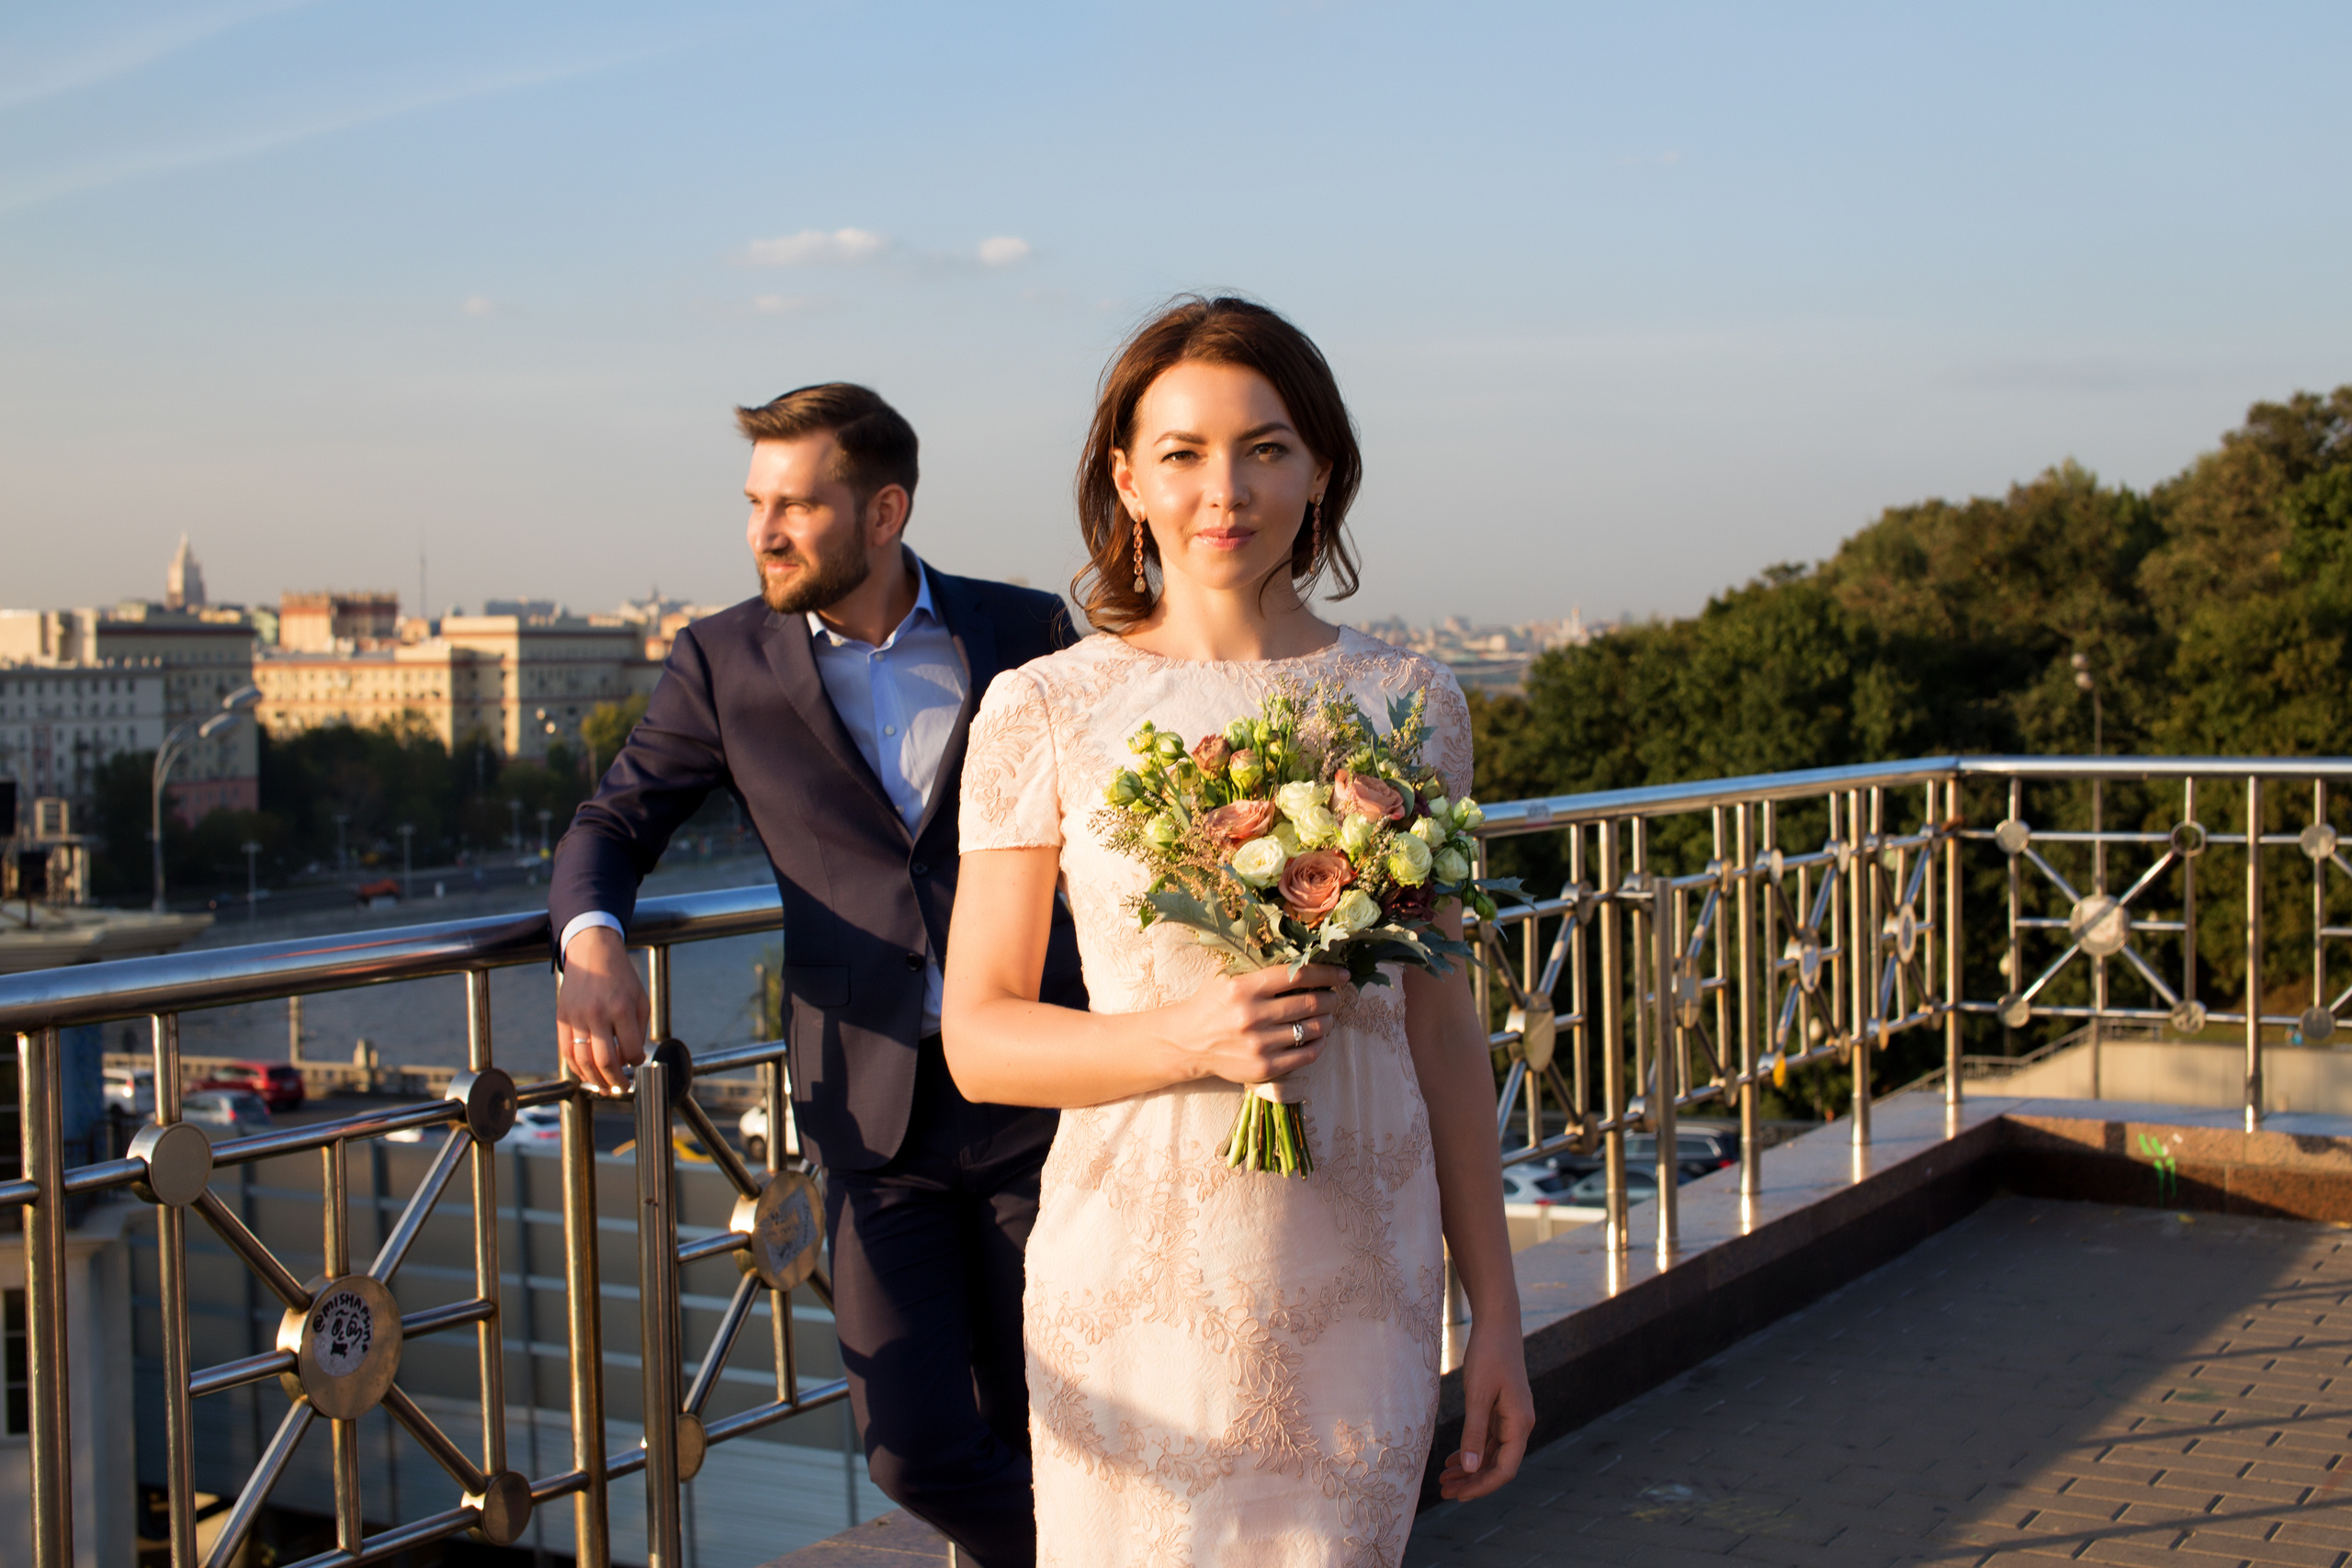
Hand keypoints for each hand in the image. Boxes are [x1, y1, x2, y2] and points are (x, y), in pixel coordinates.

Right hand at [556, 926, 649, 1094]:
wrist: (592, 953)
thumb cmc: (620, 978)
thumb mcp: (640, 999)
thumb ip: (639, 1029)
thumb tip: (632, 1058)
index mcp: (621, 1009)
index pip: (631, 1049)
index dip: (635, 1062)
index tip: (636, 1063)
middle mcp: (598, 1014)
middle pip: (605, 1061)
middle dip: (615, 1081)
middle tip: (621, 1088)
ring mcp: (576, 1017)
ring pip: (583, 1061)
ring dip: (594, 1080)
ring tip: (604, 1087)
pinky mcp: (562, 1019)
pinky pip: (566, 1051)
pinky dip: (576, 1068)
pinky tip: (586, 1074)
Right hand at [1164, 963, 1348, 1086]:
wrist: (1186, 1042)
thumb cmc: (1211, 1004)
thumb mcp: (1227, 977)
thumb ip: (1260, 968)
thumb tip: (1302, 957)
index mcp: (1244, 988)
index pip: (1298, 976)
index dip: (1326, 974)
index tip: (1341, 975)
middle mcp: (1253, 1016)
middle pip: (1311, 1003)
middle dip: (1331, 999)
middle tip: (1335, 997)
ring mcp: (1259, 1044)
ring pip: (1312, 1029)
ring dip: (1328, 1021)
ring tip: (1327, 1016)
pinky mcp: (1264, 1067)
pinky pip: (1306, 1055)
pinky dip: (1319, 1044)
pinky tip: (1318, 1037)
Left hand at [1438, 1320, 1533, 1501]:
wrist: (1497, 1323)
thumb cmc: (1488, 1355)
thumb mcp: (1477, 1395)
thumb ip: (1474, 1433)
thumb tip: (1472, 1469)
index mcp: (1520, 1423)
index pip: (1505, 1469)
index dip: (1483, 1486)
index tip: (1459, 1495)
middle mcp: (1519, 1424)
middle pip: (1498, 1465)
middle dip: (1473, 1481)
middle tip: (1445, 1492)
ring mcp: (1512, 1417)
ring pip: (1492, 1453)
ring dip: (1471, 1469)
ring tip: (1444, 1480)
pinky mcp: (1502, 1409)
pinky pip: (1489, 1439)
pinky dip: (1472, 1451)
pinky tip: (1453, 1460)